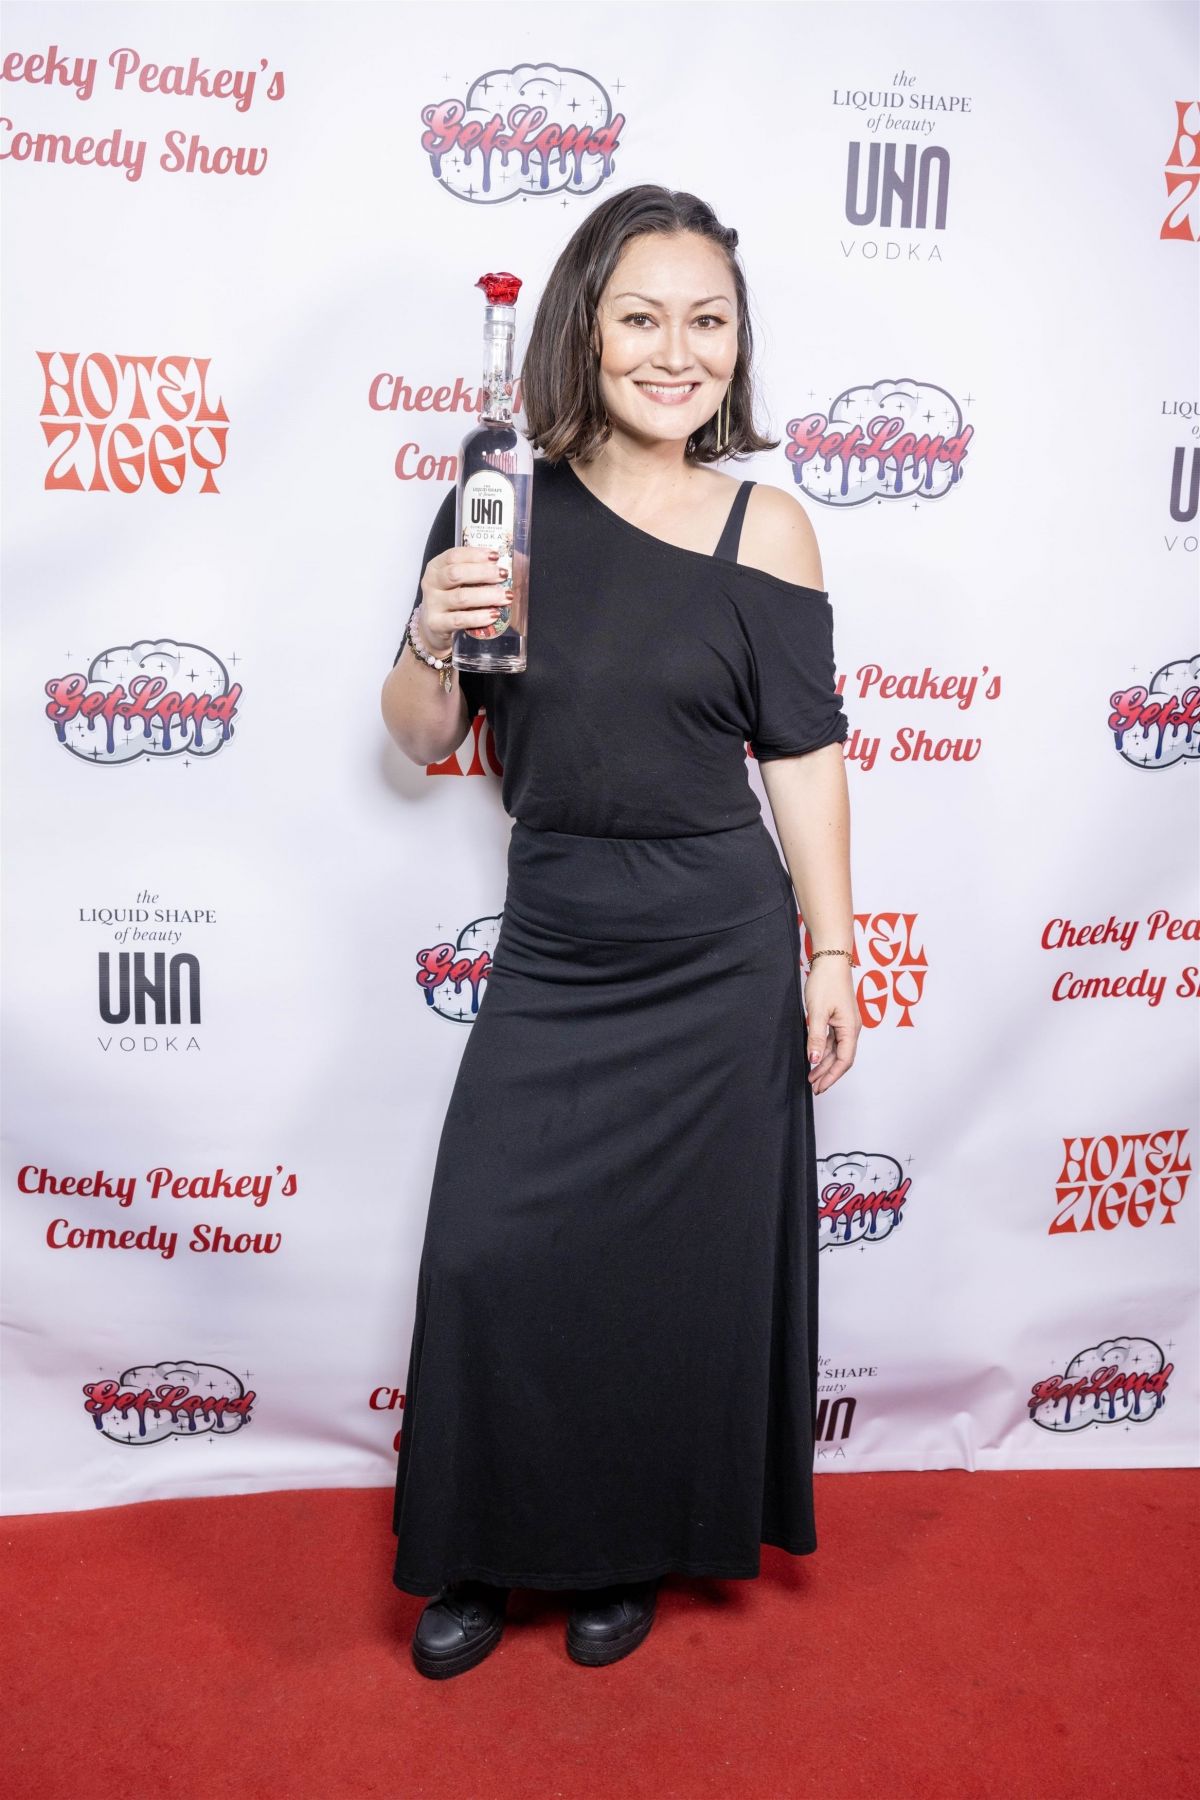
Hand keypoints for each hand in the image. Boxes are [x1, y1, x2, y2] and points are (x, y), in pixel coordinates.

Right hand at [420, 546, 509, 654]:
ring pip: (461, 597)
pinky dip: (479, 617)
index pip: (453, 556)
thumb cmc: (451, 599)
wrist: (435, 627)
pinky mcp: (437, 624)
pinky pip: (460, 620)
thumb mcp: (458, 582)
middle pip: (456, 574)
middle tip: (503, 575)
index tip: (495, 556)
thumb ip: (475, 571)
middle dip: (483, 573)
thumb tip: (507, 564)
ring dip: (487, 596)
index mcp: (436, 567)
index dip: (475, 555)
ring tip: (506, 596)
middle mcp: (431, 584)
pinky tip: (493, 614)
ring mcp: (433, 605)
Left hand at [803, 957, 858, 1094]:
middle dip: (827, 1073)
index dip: (832, 1076)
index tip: (820, 1087)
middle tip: (814, 1087)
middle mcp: (851, 1028)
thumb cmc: (826, 982)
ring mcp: (845, 1023)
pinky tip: (813, 1056)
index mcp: (850, 1028)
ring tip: (811, 1076)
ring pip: (835, 1049)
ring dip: (824, 1063)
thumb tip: (814, 1059)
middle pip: (841, 1058)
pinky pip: (832, 1039)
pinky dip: (823, 1050)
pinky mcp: (839, 1018)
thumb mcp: (817, 1012)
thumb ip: (816, 1037)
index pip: (844, 1060)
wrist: (831, 959)